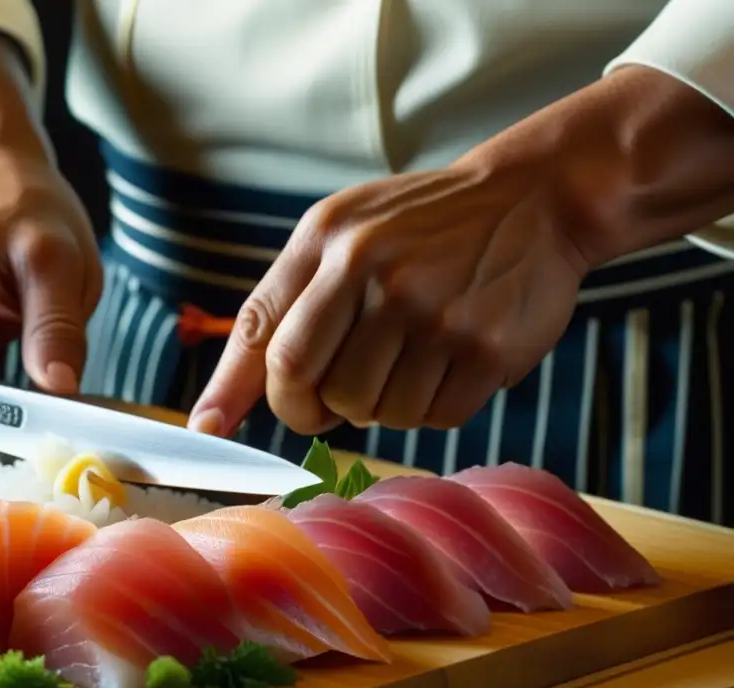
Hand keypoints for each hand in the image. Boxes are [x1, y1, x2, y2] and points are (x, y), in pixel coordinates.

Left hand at [189, 160, 586, 435]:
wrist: (533, 199)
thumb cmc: (418, 227)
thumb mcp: (338, 235)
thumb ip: (277, 309)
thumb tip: (213, 414)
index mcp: (332, 243)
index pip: (269, 343)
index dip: (237, 395)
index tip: (209, 432)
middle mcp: (379, 276)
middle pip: (315, 392)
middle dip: (313, 409)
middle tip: (334, 392)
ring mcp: (436, 315)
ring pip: (373, 414)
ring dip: (379, 404)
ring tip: (405, 356)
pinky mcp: (487, 350)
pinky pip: (433, 419)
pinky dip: (430, 406)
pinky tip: (446, 359)